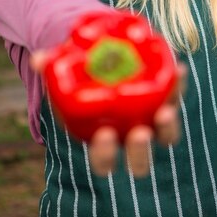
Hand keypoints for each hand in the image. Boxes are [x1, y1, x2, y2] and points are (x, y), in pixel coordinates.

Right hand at [32, 52, 186, 176]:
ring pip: (166, 135)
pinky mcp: (167, 98)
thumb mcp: (66, 70)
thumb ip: (52, 66)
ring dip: (168, 126)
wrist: (107, 56)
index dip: (104, 154)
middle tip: (139, 133)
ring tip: (166, 110)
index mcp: (103, 139)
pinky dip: (177, 84)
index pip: (103, 160)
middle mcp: (130, 137)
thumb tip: (38, 58)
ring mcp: (152, 121)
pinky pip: (175, 95)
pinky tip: (178, 69)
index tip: (104, 135)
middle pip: (139, 158)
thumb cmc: (82, 72)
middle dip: (140, 150)